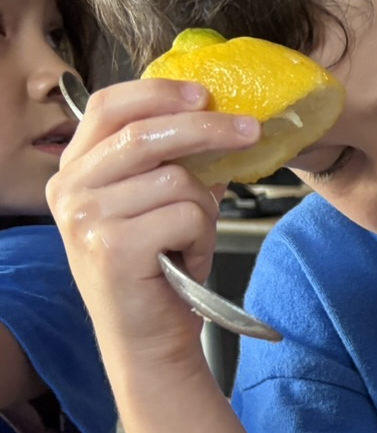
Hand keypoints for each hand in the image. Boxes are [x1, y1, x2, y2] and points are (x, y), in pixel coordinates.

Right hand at [47, 79, 257, 375]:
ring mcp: (86, 218)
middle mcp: (69, 190)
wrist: (147, 340)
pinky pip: (187, 215)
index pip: (108, 106)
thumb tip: (219, 117)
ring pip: (178, 180)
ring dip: (205, 209)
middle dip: (209, 129)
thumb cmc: (157, 269)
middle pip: (147, 133)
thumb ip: (168, 160)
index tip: (205, 93)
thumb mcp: (154, 203)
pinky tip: (185, 260)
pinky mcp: (114, 247)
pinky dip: (202, 238)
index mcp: (74, 170)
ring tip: (190, 239)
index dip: (160, 93)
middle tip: (251, 131)